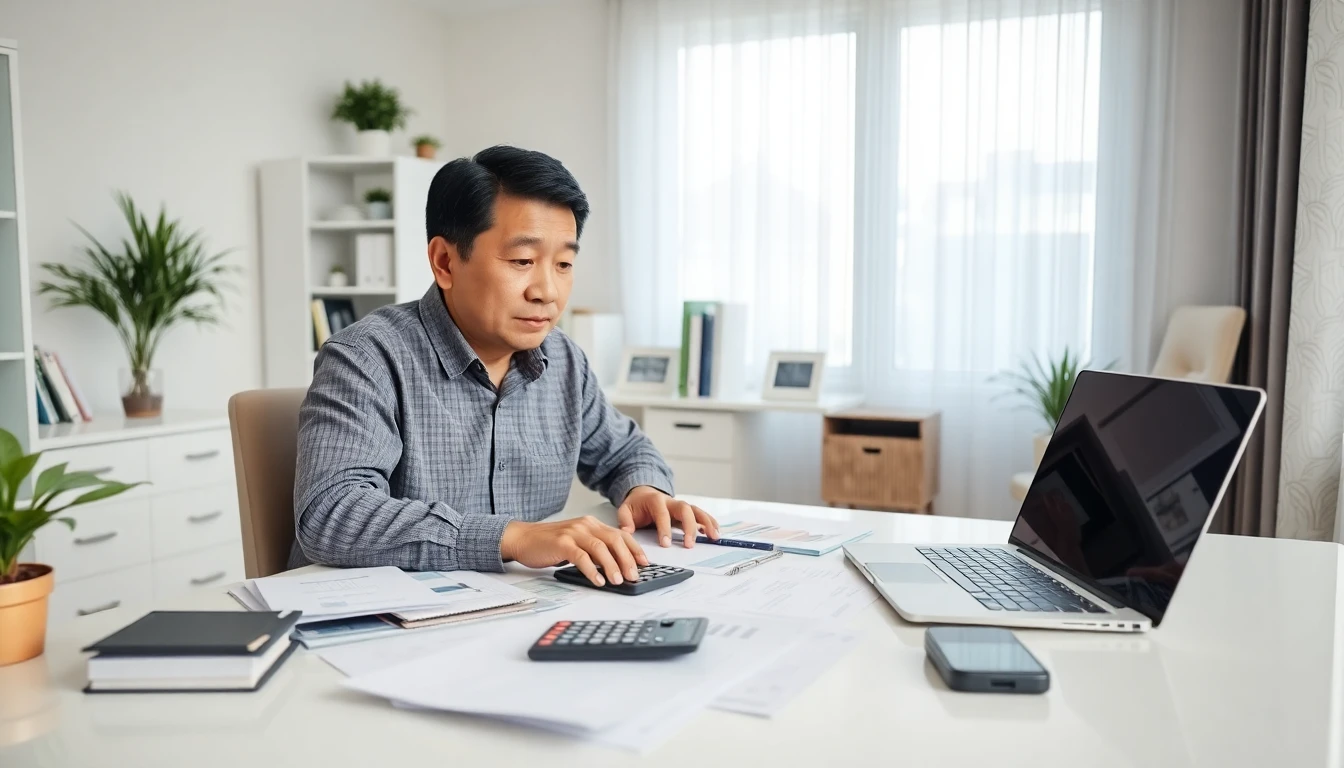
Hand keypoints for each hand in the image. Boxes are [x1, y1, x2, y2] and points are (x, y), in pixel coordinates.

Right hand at [500, 516, 647, 586]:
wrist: (523, 538)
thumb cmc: (550, 543)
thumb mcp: (577, 542)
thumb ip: (595, 549)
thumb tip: (616, 566)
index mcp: (592, 524)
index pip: (620, 534)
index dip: (634, 549)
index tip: (644, 563)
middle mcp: (585, 525)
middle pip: (614, 540)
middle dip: (627, 559)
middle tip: (634, 575)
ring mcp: (573, 533)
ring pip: (600, 548)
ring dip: (612, 566)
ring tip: (618, 580)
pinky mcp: (561, 543)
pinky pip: (581, 557)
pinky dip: (591, 570)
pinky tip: (598, 581)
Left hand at [617, 486, 719, 547]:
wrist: (644, 494)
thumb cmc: (636, 505)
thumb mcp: (625, 509)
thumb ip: (625, 520)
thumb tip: (627, 532)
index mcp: (656, 501)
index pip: (662, 514)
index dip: (665, 529)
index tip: (666, 544)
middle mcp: (671, 501)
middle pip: (685, 510)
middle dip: (689, 527)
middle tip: (689, 544)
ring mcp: (681, 506)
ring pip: (696, 511)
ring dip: (706, 523)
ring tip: (713, 537)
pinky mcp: (687, 512)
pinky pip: (701, 515)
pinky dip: (710, 522)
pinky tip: (715, 532)